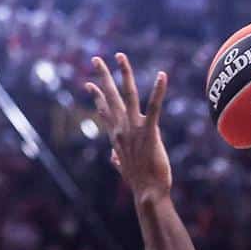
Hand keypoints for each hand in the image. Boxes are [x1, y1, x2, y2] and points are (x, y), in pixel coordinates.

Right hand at [85, 53, 170, 203]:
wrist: (148, 194)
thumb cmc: (140, 183)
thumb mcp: (125, 169)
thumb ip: (117, 160)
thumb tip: (113, 157)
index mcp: (116, 137)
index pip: (104, 112)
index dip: (96, 97)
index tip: (89, 84)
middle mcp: (122, 129)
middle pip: (109, 97)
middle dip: (102, 76)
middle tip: (96, 58)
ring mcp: (134, 129)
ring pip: (127, 95)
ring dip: (123, 73)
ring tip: (120, 55)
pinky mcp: (150, 132)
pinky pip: (154, 107)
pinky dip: (158, 90)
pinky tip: (161, 75)